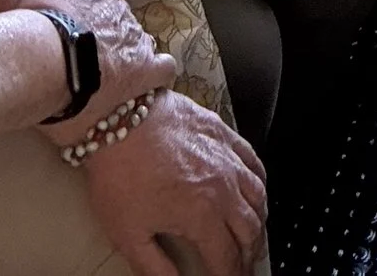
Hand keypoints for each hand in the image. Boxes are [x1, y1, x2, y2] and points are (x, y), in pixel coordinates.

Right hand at [20, 0, 177, 136]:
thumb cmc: (41, 22)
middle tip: (96, 67)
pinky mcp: (143, 72)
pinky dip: (158, 76)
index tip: (88, 44)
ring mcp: (137, 45)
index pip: (113, 15)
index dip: (102, 32)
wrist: (46, 55)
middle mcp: (125, 20)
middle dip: (117, 48)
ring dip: (134, 63)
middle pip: (128, 34)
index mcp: (106, 1)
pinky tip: (145, 87)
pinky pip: (164, 70)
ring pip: (145, 50)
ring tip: (113, 82)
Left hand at [82, 90, 267, 275]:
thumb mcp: (128, 233)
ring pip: (258, 197)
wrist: (117, 116)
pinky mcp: (223, 133)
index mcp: (202, 215)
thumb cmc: (120, 170)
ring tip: (253, 233)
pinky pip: (253, 161)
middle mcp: (223, 187)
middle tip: (243, 265)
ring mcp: (227, 158)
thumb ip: (154, 267)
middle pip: (250, 229)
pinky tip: (255, 188)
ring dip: (258, 221)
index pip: (226, 257)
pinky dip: (259, 182)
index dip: (230, 275)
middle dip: (249, 254)